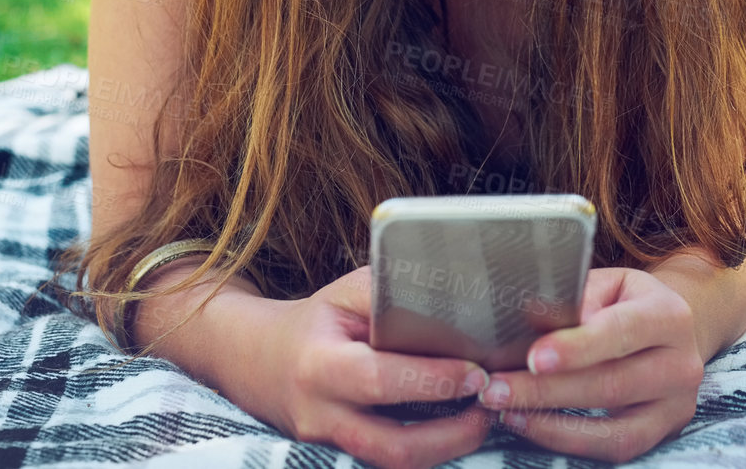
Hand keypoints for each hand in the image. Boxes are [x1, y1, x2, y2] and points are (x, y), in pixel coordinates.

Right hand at [218, 264, 493, 468]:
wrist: (257, 360)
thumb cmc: (315, 321)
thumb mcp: (345, 295)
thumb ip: (390, 296)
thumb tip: (451, 301)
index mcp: (319, 365)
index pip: (381, 380)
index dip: (433, 381)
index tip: (476, 371)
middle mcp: (320, 415)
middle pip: (393, 446)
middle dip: (451, 433)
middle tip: (489, 404)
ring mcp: (328, 443)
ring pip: (394, 465)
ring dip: (446, 449)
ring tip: (482, 418)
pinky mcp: (339, 456)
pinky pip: (388, 462)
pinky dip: (428, 450)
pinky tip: (455, 427)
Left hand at [475, 267, 704, 461]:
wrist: (670, 330)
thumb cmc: (624, 302)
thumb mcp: (606, 285)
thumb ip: (575, 299)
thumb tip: (532, 319)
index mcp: (669, 315)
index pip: (622, 331)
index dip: (577, 347)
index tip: (534, 357)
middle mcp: (683, 362)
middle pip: (612, 384)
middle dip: (546, 390)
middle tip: (496, 388)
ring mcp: (677, 404)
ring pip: (614, 428)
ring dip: (551, 424)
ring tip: (505, 409)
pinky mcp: (665, 431)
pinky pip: (614, 448)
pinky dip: (567, 441)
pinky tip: (530, 424)